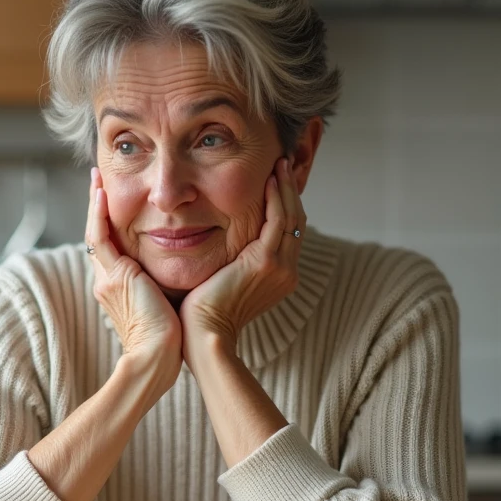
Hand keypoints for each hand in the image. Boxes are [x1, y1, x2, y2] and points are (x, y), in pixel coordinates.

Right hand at [85, 167, 181, 392]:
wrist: (158, 358)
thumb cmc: (170, 339)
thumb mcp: (167, 303)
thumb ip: (167, 283)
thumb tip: (187, 272)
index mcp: (120, 285)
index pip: (112, 244)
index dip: (110, 220)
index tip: (112, 198)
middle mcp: (108, 279)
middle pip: (100, 233)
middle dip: (97, 206)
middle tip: (99, 178)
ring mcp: (107, 277)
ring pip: (95, 231)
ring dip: (94, 202)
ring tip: (96, 177)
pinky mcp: (114, 277)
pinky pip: (100, 238)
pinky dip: (99, 214)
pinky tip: (102, 193)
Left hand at [179, 157, 305, 358]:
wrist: (204, 336)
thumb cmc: (204, 316)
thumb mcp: (224, 282)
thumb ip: (232, 262)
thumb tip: (220, 245)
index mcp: (280, 277)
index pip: (289, 233)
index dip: (285, 205)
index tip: (276, 182)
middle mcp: (287, 271)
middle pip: (296, 221)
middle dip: (290, 191)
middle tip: (283, 164)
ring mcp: (281, 266)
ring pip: (291, 216)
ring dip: (285, 187)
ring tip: (279, 164)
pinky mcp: (267, 261)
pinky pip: (278, 219)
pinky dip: (276, 196)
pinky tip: (270, 178)